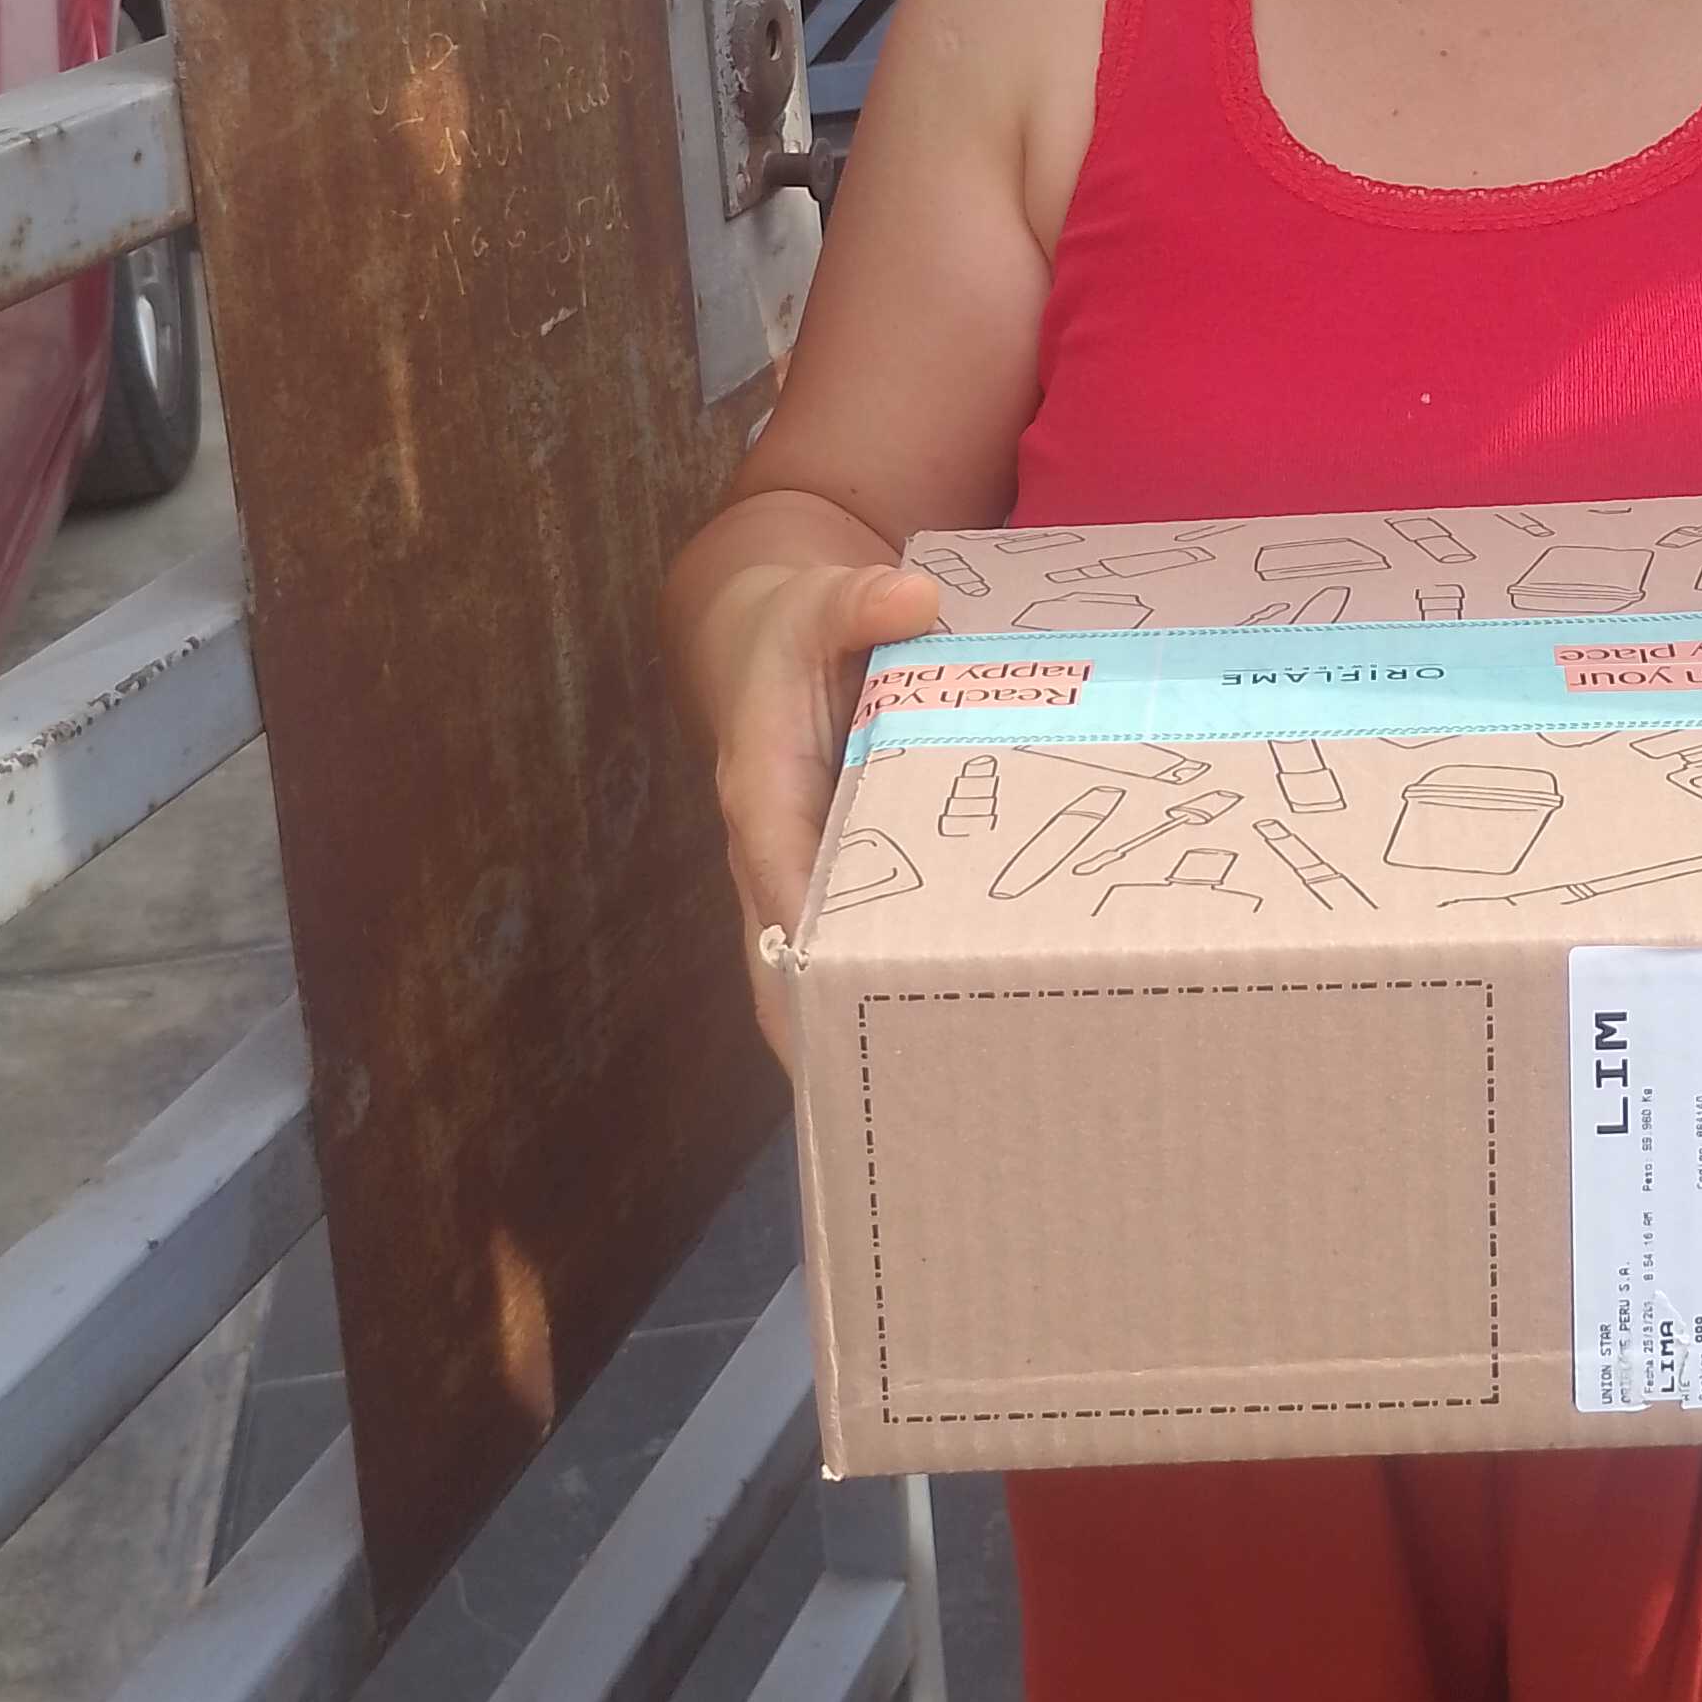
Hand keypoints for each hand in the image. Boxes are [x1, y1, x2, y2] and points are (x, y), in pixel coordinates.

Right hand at [708, 558, 944, 1070]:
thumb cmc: (792, 628)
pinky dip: (880, 995)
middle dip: (826, 1027)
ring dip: (853, 1030)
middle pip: (786, 962)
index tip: (837, 1005)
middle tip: (892, 1096)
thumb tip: (914, 598)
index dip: (805, 942)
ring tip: (919, 1104)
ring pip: (812, 974)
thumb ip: (859, 601)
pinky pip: (849, 952)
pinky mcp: (832, 882)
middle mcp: (772, 851)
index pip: (777, 877)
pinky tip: (941, 1044)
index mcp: (760, 790)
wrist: (766, 643)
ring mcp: (800, 876)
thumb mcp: (817, 601)